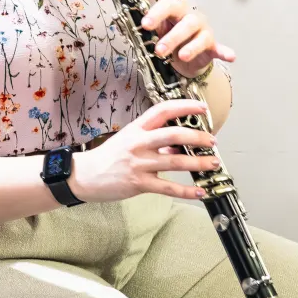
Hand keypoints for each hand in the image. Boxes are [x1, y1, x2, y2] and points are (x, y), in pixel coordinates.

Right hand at [67, 99, 220, 202]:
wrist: (84, 176)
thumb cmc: (107, 157)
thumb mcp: (128, 141)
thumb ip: (153, 142)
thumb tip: (179, 147)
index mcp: (136, 128)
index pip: (162, 110)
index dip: (184, 106)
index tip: (202, 107)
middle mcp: (139, 143)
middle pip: (173, 135)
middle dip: (197, 137)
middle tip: (212, 140)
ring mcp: (139, 164)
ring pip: (175, 162)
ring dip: (198, 163)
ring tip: (213, 163)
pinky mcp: (138, 183)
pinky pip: (168, 188)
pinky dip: (187, 191)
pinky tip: (200, 191)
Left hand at [140, 0, 235, 78]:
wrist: (184, 58)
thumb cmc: (169, 39)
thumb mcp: (157, 33)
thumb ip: (149, 30)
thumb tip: (131, 27)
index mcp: (176, 11)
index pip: (168, 6)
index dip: (157, 14)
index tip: (145, 25)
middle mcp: (192, 18)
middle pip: (186, 23)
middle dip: (172, 37)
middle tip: (158, 50)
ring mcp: (204, 32)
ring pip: (201, 36)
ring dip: (191, 46)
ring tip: (181, 56)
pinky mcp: (213, 47)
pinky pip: (220, 49)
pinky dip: (226, 52)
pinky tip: (230, 57)